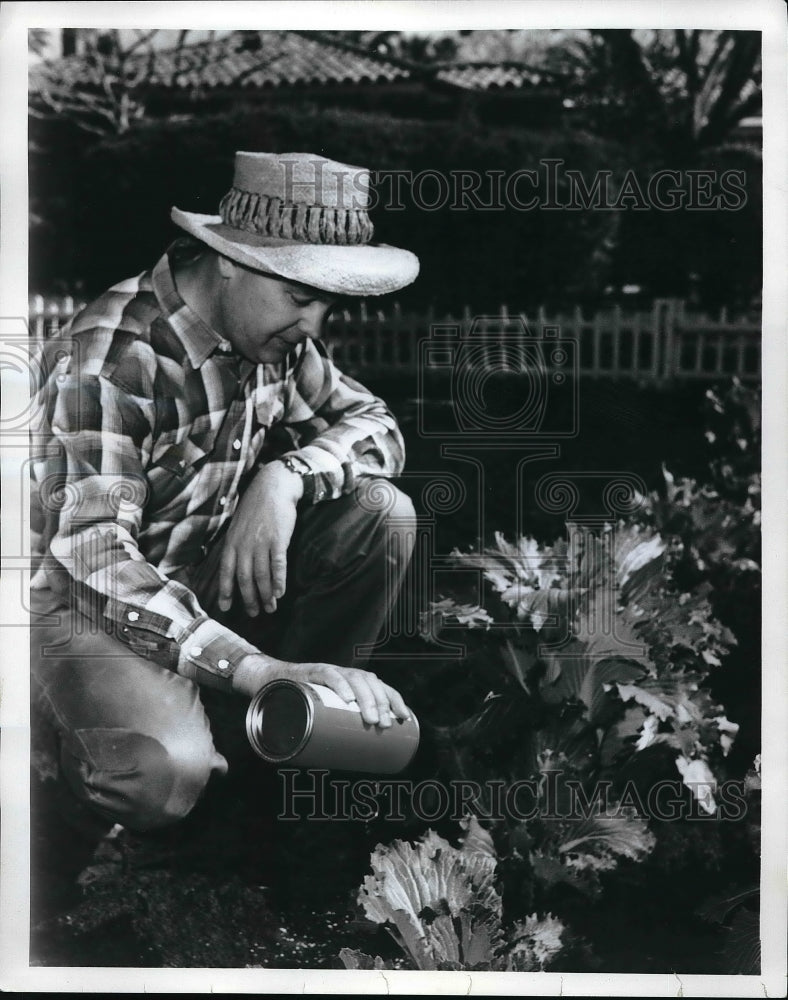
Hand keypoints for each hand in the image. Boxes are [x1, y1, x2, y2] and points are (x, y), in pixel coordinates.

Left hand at [218, 460, 302, 616]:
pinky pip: (278, 566)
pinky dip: (279, 581)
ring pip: (261, 576)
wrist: (273, 487)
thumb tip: (234, 564)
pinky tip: (280, 593)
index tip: (226, 608)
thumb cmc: (256, 507)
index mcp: (232, 542)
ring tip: (270, 607)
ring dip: (266, 595)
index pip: (226, 572)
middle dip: (249, 599)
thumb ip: (236, 544)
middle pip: (245, 579)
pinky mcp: (278, 540)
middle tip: (254, 613)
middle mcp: (244, 545)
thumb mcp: (238, 525)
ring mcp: (261, 543)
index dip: (226, 591)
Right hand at [232, 654, 410, 727]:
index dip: (395, 699)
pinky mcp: (311, 672)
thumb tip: (349, 772)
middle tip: (385, 725)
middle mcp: (345, 674)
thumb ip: (333, 737)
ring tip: (372, 718)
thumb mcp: (322, 720)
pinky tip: (348, 698)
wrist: (270, 685)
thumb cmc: (300, 708)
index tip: (404, 718)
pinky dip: (340, 685)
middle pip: (371, 683)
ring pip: (355, 678)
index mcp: (353, 683)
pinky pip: (329, 675)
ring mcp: (330, 671)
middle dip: (382, 703)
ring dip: (367, 697)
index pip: (381, 686)